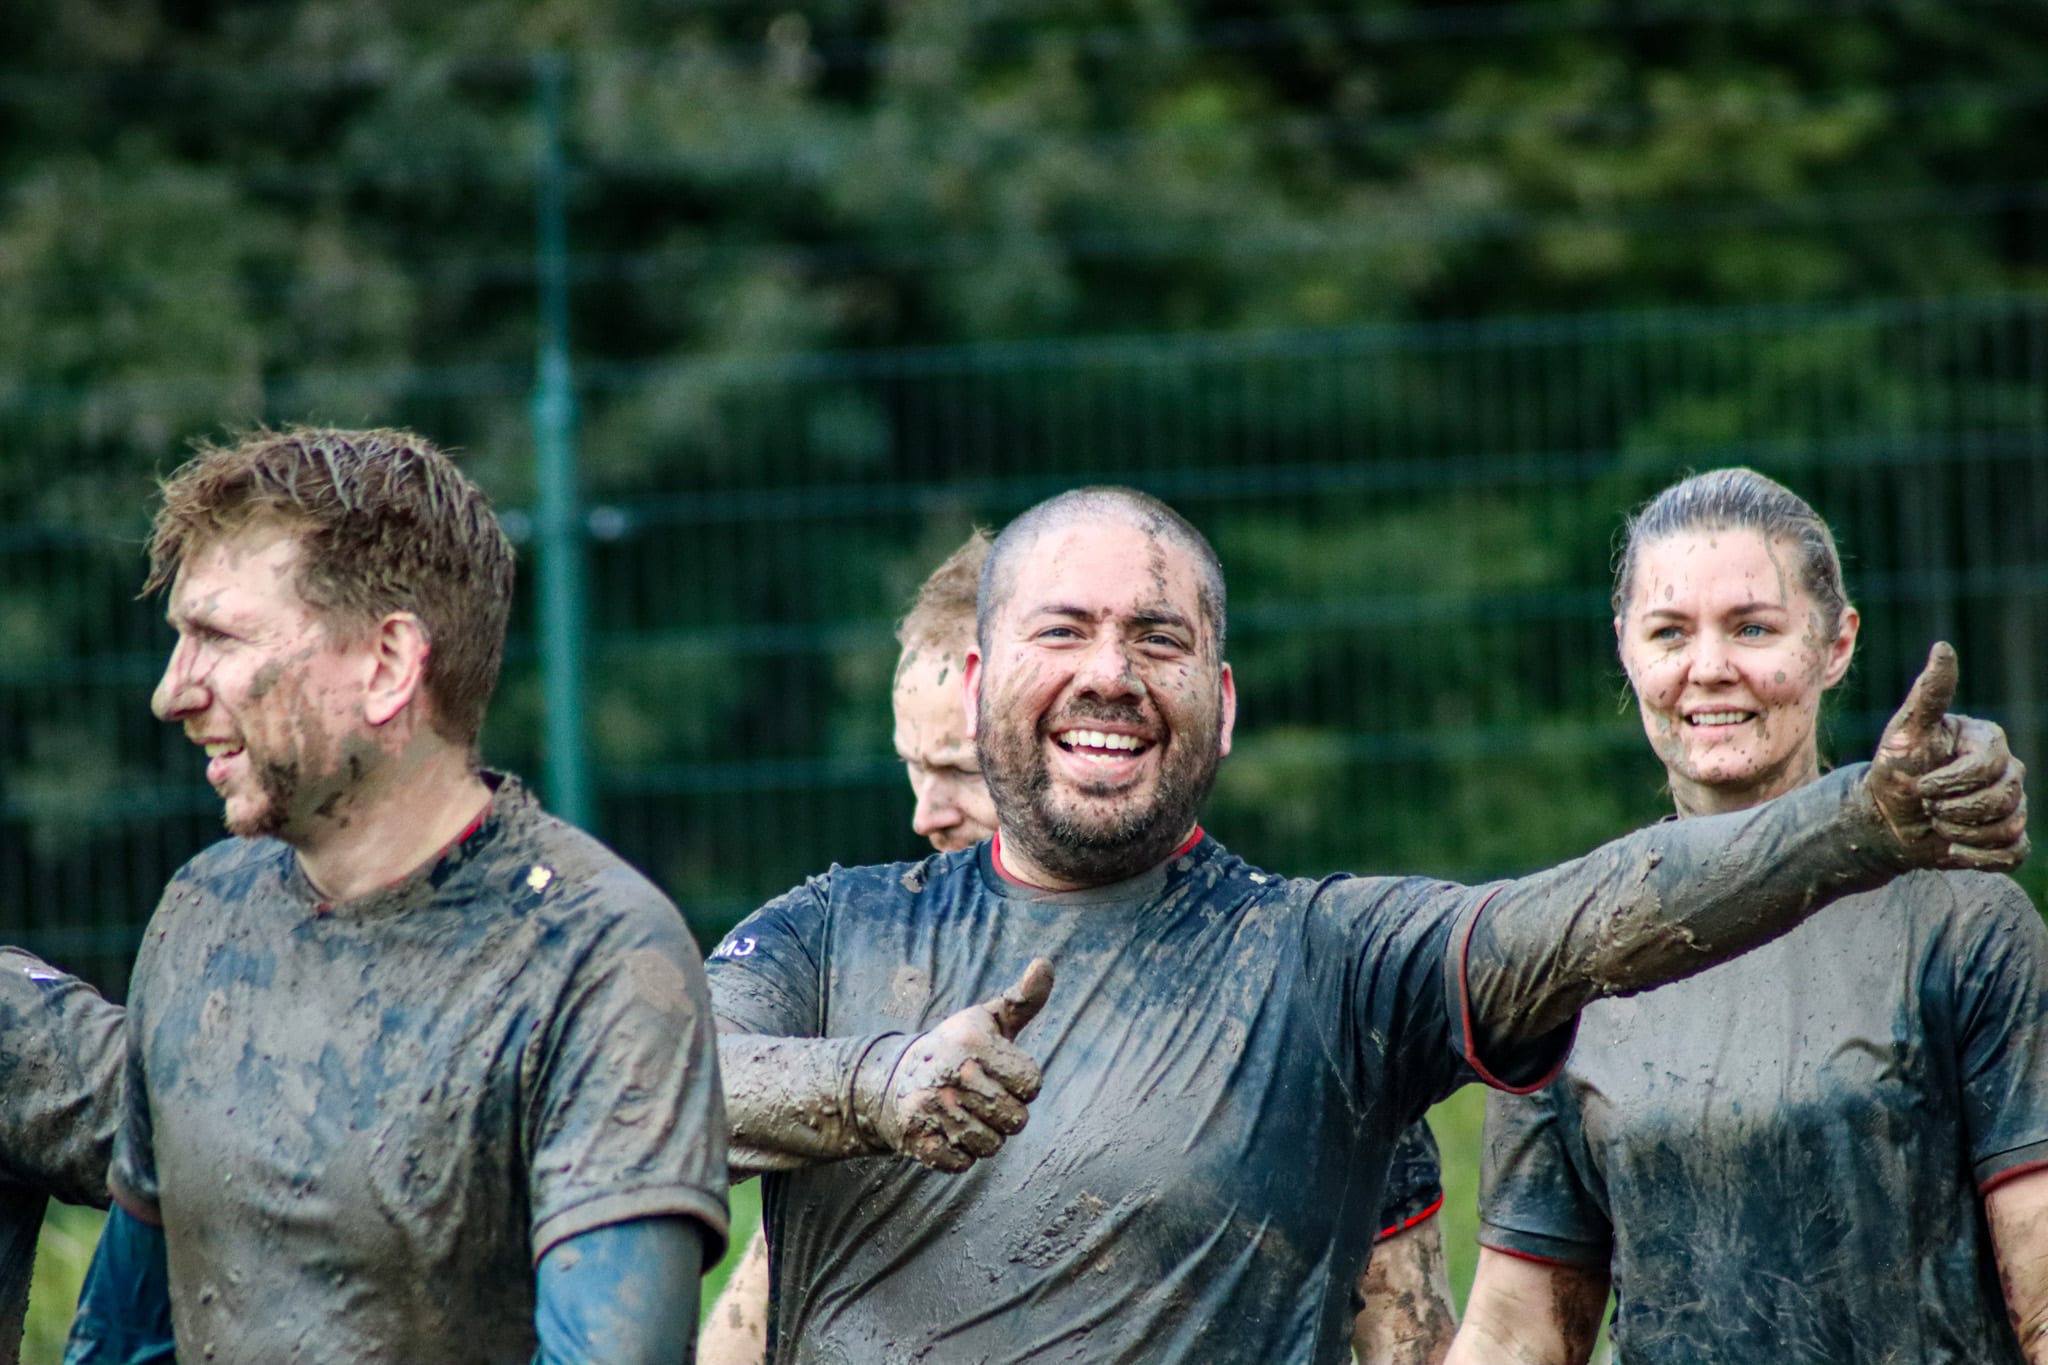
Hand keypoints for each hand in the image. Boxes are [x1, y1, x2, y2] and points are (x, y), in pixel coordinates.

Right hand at [869, 958, 1053, 1172]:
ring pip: (992, 1146)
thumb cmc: (953, 1049)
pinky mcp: (917, 1141)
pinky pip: (964, 1164)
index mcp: (972, 1042)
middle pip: (1017, 1120)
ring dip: (984, 1135)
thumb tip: (1045, 963)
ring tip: (962, 1112)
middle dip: (1005, 1111)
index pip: (1033, 1083)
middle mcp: (950, 1074)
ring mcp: (931, 1109)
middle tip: (979, 1095)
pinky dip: (959, 1154)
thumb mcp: (985, 1020)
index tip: (998, 1072)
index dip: (1020, 1082)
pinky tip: (945, 1130)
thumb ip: (1022, 998)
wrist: (886, 1080)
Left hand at [1869, 642, 2028, 870]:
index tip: (1921, 784)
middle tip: (1927, 804)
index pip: (1988, 766)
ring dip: (1961, 831)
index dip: (1950, 782)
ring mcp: (2013, 805)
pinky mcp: (2009, 838)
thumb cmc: (1894, 768)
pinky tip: (1952, 848)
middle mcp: (2009, 770)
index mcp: (1989, 741)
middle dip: (1953, 808)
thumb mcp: (1905, 731)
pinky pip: (2013, 853)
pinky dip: (1979, 857)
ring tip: (1936, 822)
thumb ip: (1929, 694)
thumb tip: (1943, 647)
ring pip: (2008, 826)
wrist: (1884, 817)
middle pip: (2003, 798)